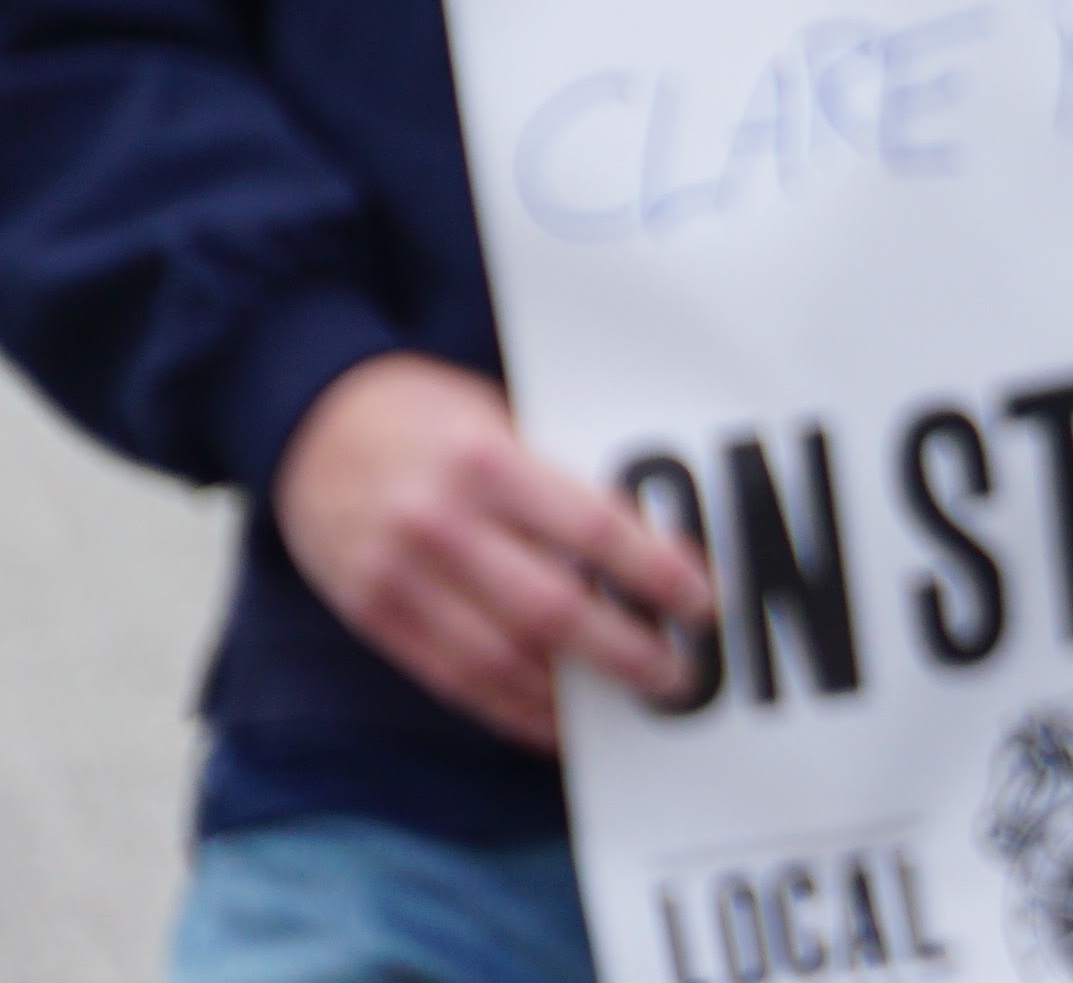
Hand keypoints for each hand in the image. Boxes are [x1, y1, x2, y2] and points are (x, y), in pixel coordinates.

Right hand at [274, 354, 712, 750]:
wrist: (307, 423)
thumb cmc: (427, 413)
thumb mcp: (499, 414)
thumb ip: (560, 475)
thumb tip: (652, 537)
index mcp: (486, 462)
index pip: (591, 530)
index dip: (654, 573)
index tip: (702, 601)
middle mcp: (440, 526)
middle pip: (550, 609)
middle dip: (625, 650)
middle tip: (679, 673)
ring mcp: (399, 580)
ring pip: (500, 660)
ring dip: (573, 696)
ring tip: (630, 704)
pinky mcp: (372, 619)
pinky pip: (451, 680)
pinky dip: (510, 710)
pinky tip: (556, 723)